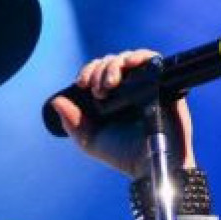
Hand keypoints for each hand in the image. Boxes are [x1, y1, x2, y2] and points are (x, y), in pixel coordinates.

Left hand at [50, 49, 195, 179]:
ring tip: (110, 83)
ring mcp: (145, 85)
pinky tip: (130, 64)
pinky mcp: (164, 83)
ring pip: (128, 59)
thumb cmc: (122, 155)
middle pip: (112, 62)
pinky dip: (140, 56)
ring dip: (115, 64)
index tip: (82, 83)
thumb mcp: (91, 141)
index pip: (98, 72)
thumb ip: (73, 123)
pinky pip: (153, 59)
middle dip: (100, 69)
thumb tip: (56, 101)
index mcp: (110, 98)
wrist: (149, 163)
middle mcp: (128, 89)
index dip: (88, 71)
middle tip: (98, 89)